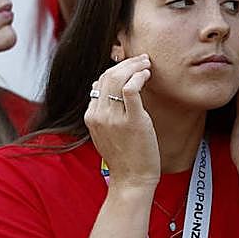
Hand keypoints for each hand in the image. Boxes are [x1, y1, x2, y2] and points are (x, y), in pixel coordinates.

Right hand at [85, 54, 159, 189]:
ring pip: (118, 79)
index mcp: (91, 116)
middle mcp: (99, 114)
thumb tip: (98, 88)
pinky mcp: (133, 121)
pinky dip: (138, 77)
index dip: (116, 69)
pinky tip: (147, 75)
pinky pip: (131, 90)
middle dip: (126, 63)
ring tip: (146, 64)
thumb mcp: (104, 132)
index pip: (99, 82)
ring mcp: (114, 118)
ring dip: (134, 66)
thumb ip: (101, 112)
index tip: (131, 66)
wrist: (131, 178)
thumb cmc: (123, 156)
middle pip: (107, 76)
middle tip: (142, 59)